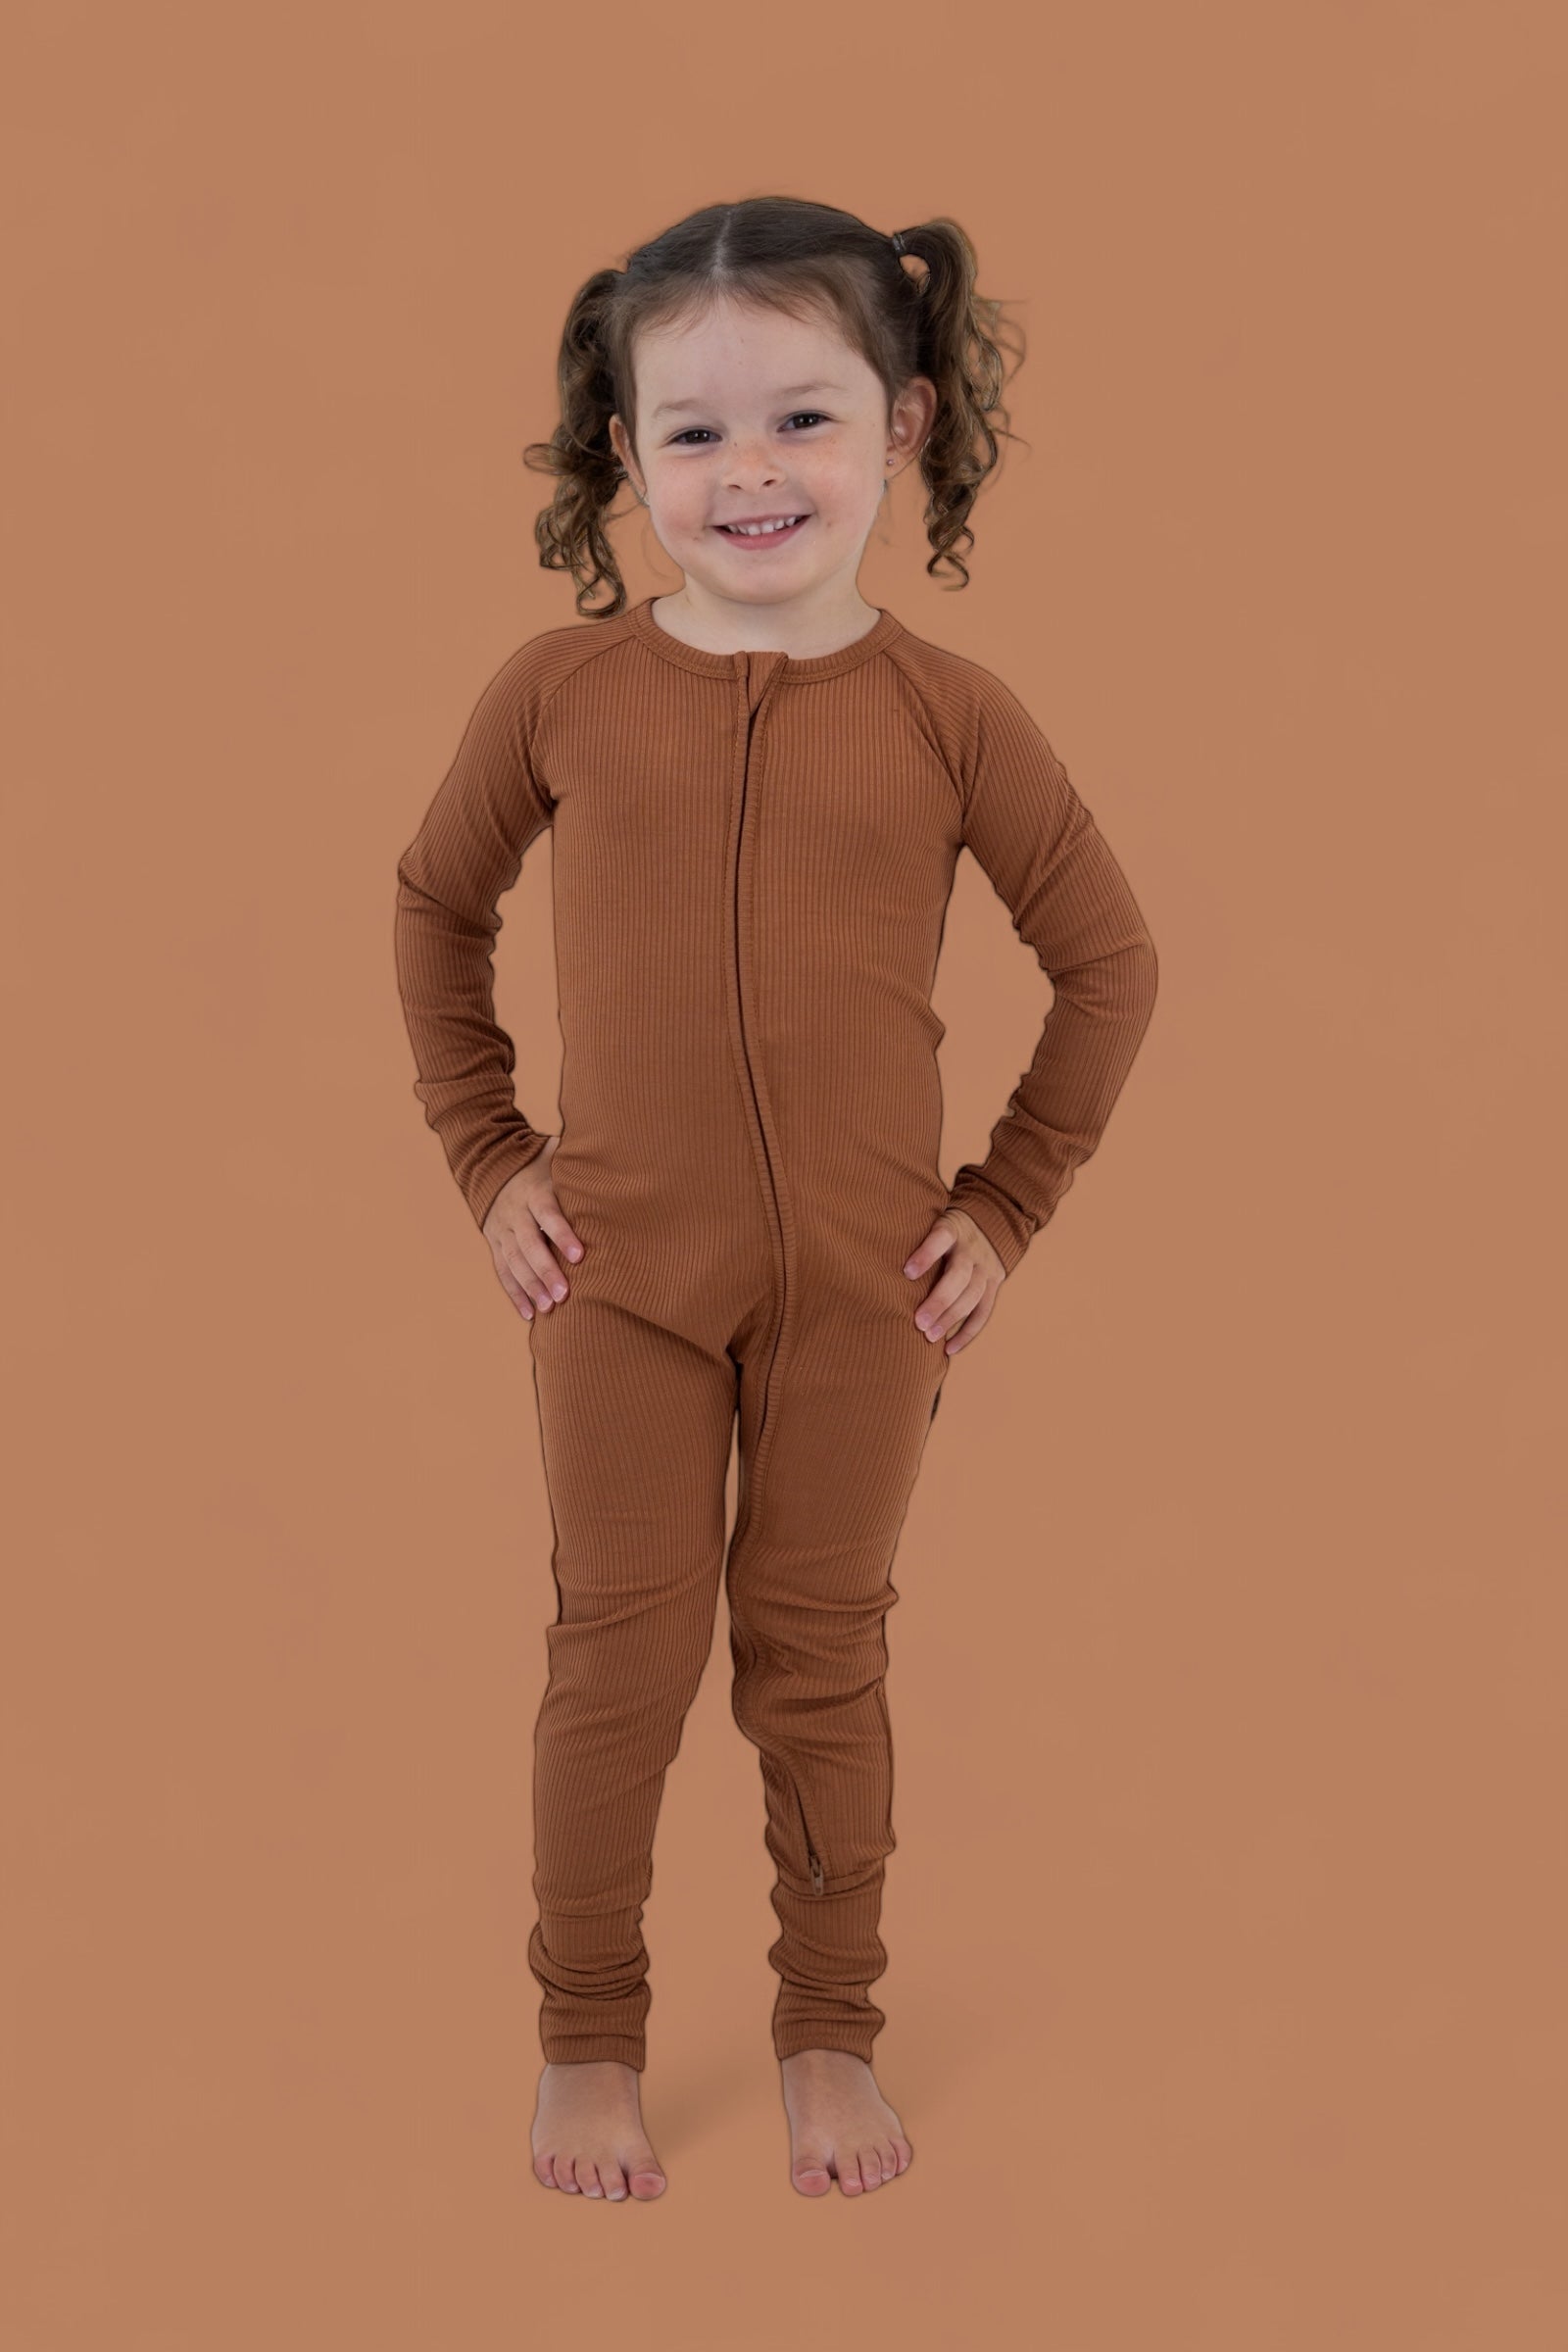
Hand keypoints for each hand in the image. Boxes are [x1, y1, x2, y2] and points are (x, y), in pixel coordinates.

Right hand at [481, 1139, 584, 1321]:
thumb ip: (580, 1160)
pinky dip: (515, 1294)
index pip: (548, 1214)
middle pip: (529, 1244)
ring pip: (513, 1262)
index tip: (580, 1256)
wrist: (491, 1164)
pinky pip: (502, 1272)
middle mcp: (516, 1213)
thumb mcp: (555, 1156)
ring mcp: (502, 1230)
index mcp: (535, 1191)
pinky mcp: (495, 1244)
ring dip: (530, 1287)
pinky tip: (530, 1314)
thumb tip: (617, 1151)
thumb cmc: (540, 1164)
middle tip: (564, 1294)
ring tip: (549, 1308)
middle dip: (546, 1270)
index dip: (563, 1235)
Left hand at [903, 1207, 1004, 1355]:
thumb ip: (910, 1237)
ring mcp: (986, 1267)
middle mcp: (971, 1248)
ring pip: (972, 1296)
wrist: (988, 1225)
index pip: (941, 1238)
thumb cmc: (941, 1232)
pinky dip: (967, 1333)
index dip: (926, 1255)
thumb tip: (871, 1258)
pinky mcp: (994, 1284)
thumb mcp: (928, 1222)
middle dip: (939, 1301)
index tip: (907, 1273)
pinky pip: (983, 1312)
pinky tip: (948, 1349)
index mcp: (952, 1229)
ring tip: (930, 1337)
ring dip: (951, 1319)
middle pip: (959, 1275)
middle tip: (919, 1322)